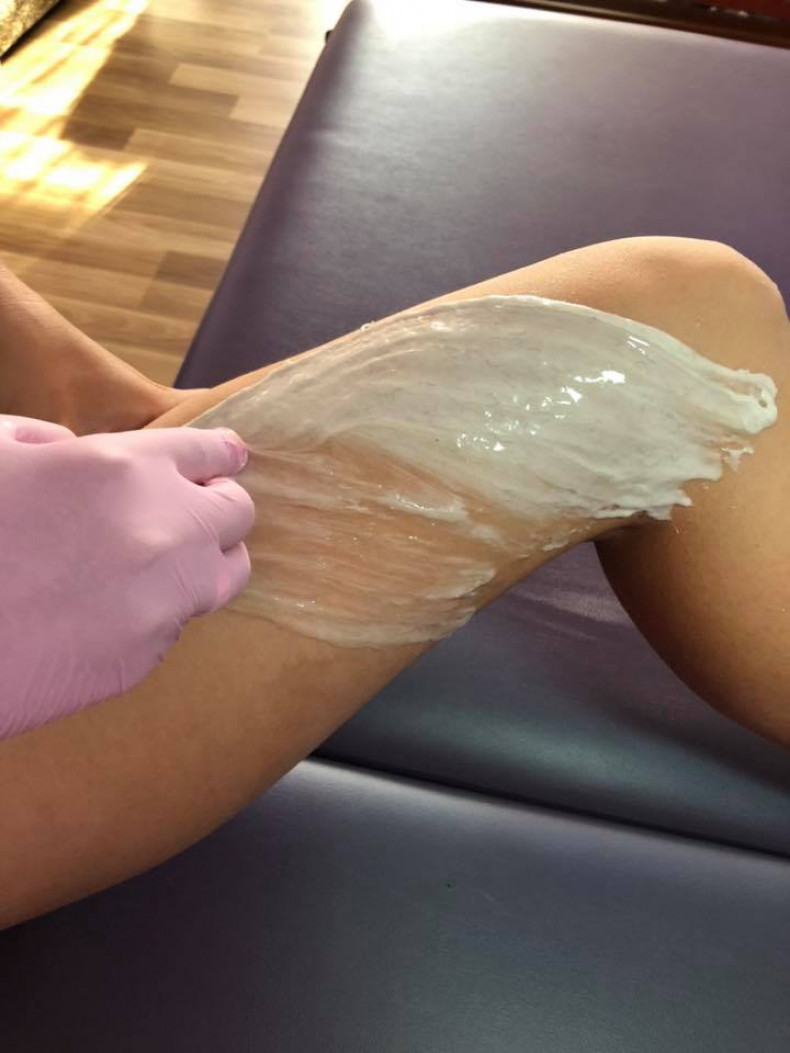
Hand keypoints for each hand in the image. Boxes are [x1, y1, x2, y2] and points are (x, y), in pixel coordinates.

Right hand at [0, 415, 254, 738]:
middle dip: (217, 506)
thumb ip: (48, 440)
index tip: (227, 460)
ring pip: (225, 574)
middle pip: (237, 512)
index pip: (211, 452)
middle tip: (190, 510)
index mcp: (125, 468)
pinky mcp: (147, 658)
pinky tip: (106, 610)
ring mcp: (164, 602)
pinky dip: (156, 611)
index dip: (219, 455)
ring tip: (163, 562)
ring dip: (204, 560)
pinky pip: (176, 624)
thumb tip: (74, 452)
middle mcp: (165, 532)